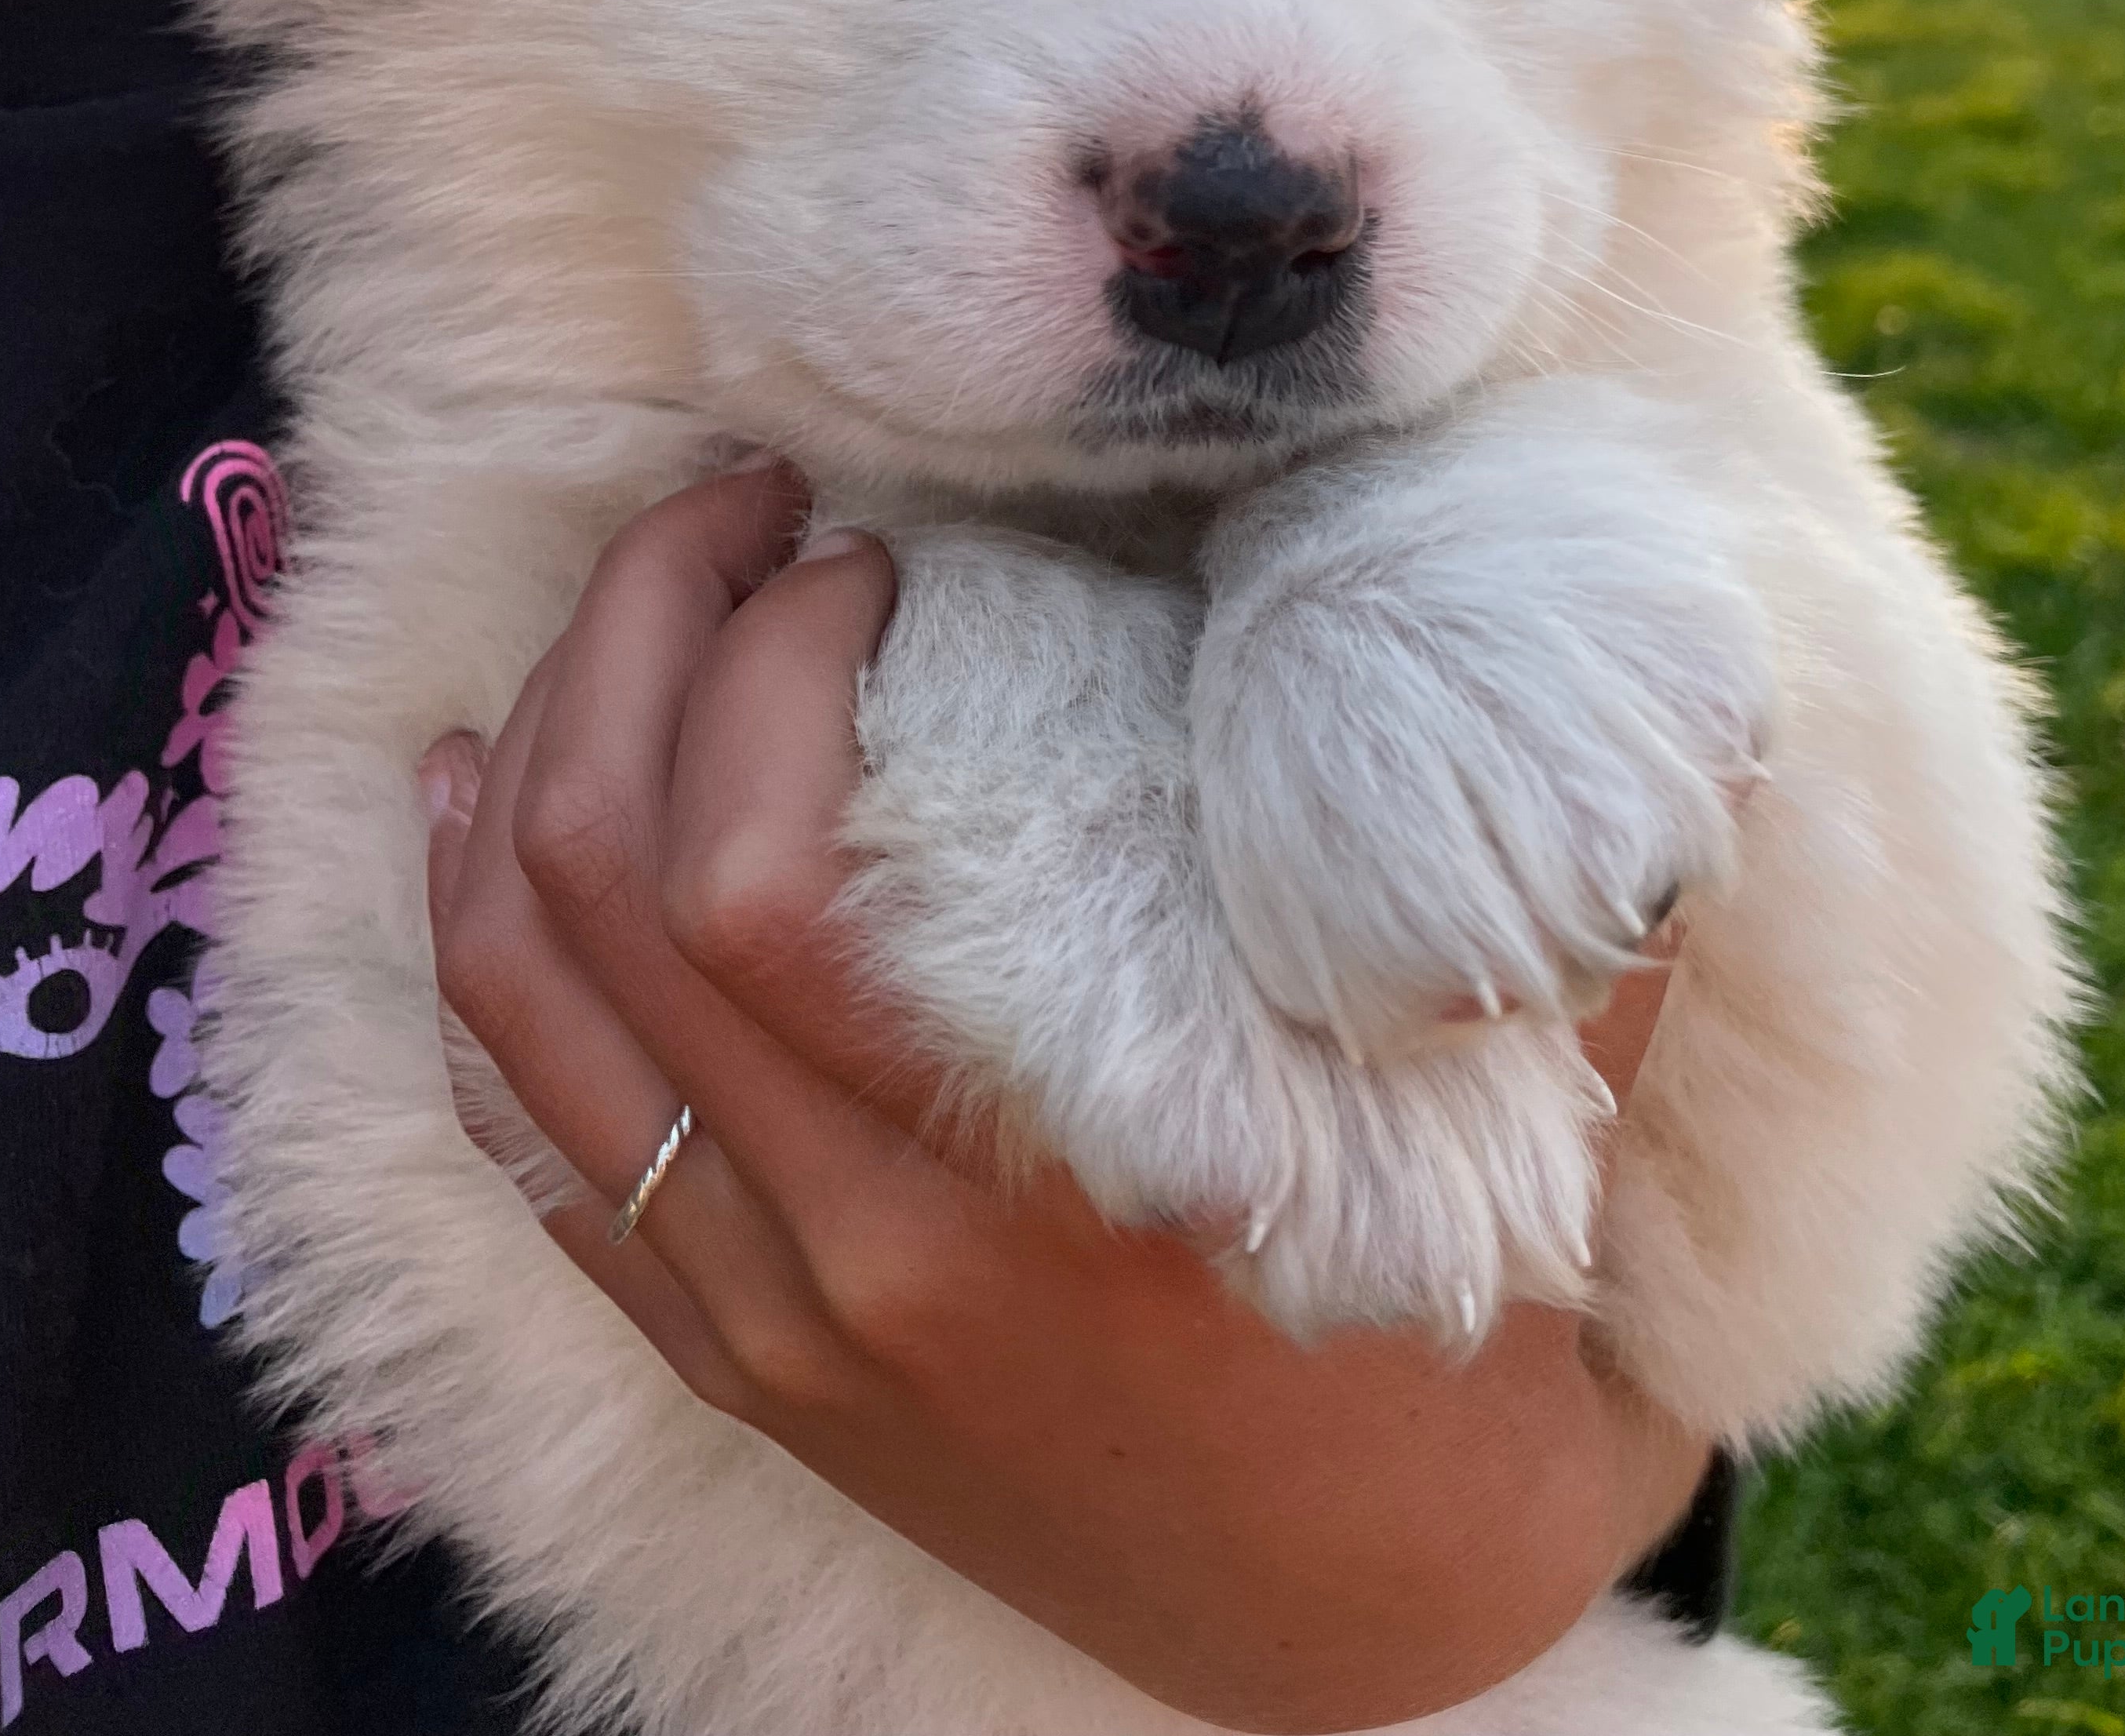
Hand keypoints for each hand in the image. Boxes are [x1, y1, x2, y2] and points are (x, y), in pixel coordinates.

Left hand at [421, 468, 1710, 1735]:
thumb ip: (1570, 923)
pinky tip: (473, 795)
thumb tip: (1660, 709)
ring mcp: (760, 1321)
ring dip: (537, 750)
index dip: (771, 659)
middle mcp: (843, 1266)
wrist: (1370, 1640)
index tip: (876, 537)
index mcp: (1025, 1198)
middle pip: (602, 891)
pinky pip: (518, 1126)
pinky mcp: (727, 1352)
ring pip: (519, 996)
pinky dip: (464, 940)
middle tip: (748, 502)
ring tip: (636, 591)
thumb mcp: (1528, 1150)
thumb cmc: (1448, 1368)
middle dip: (639, 637)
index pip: (764, 884)